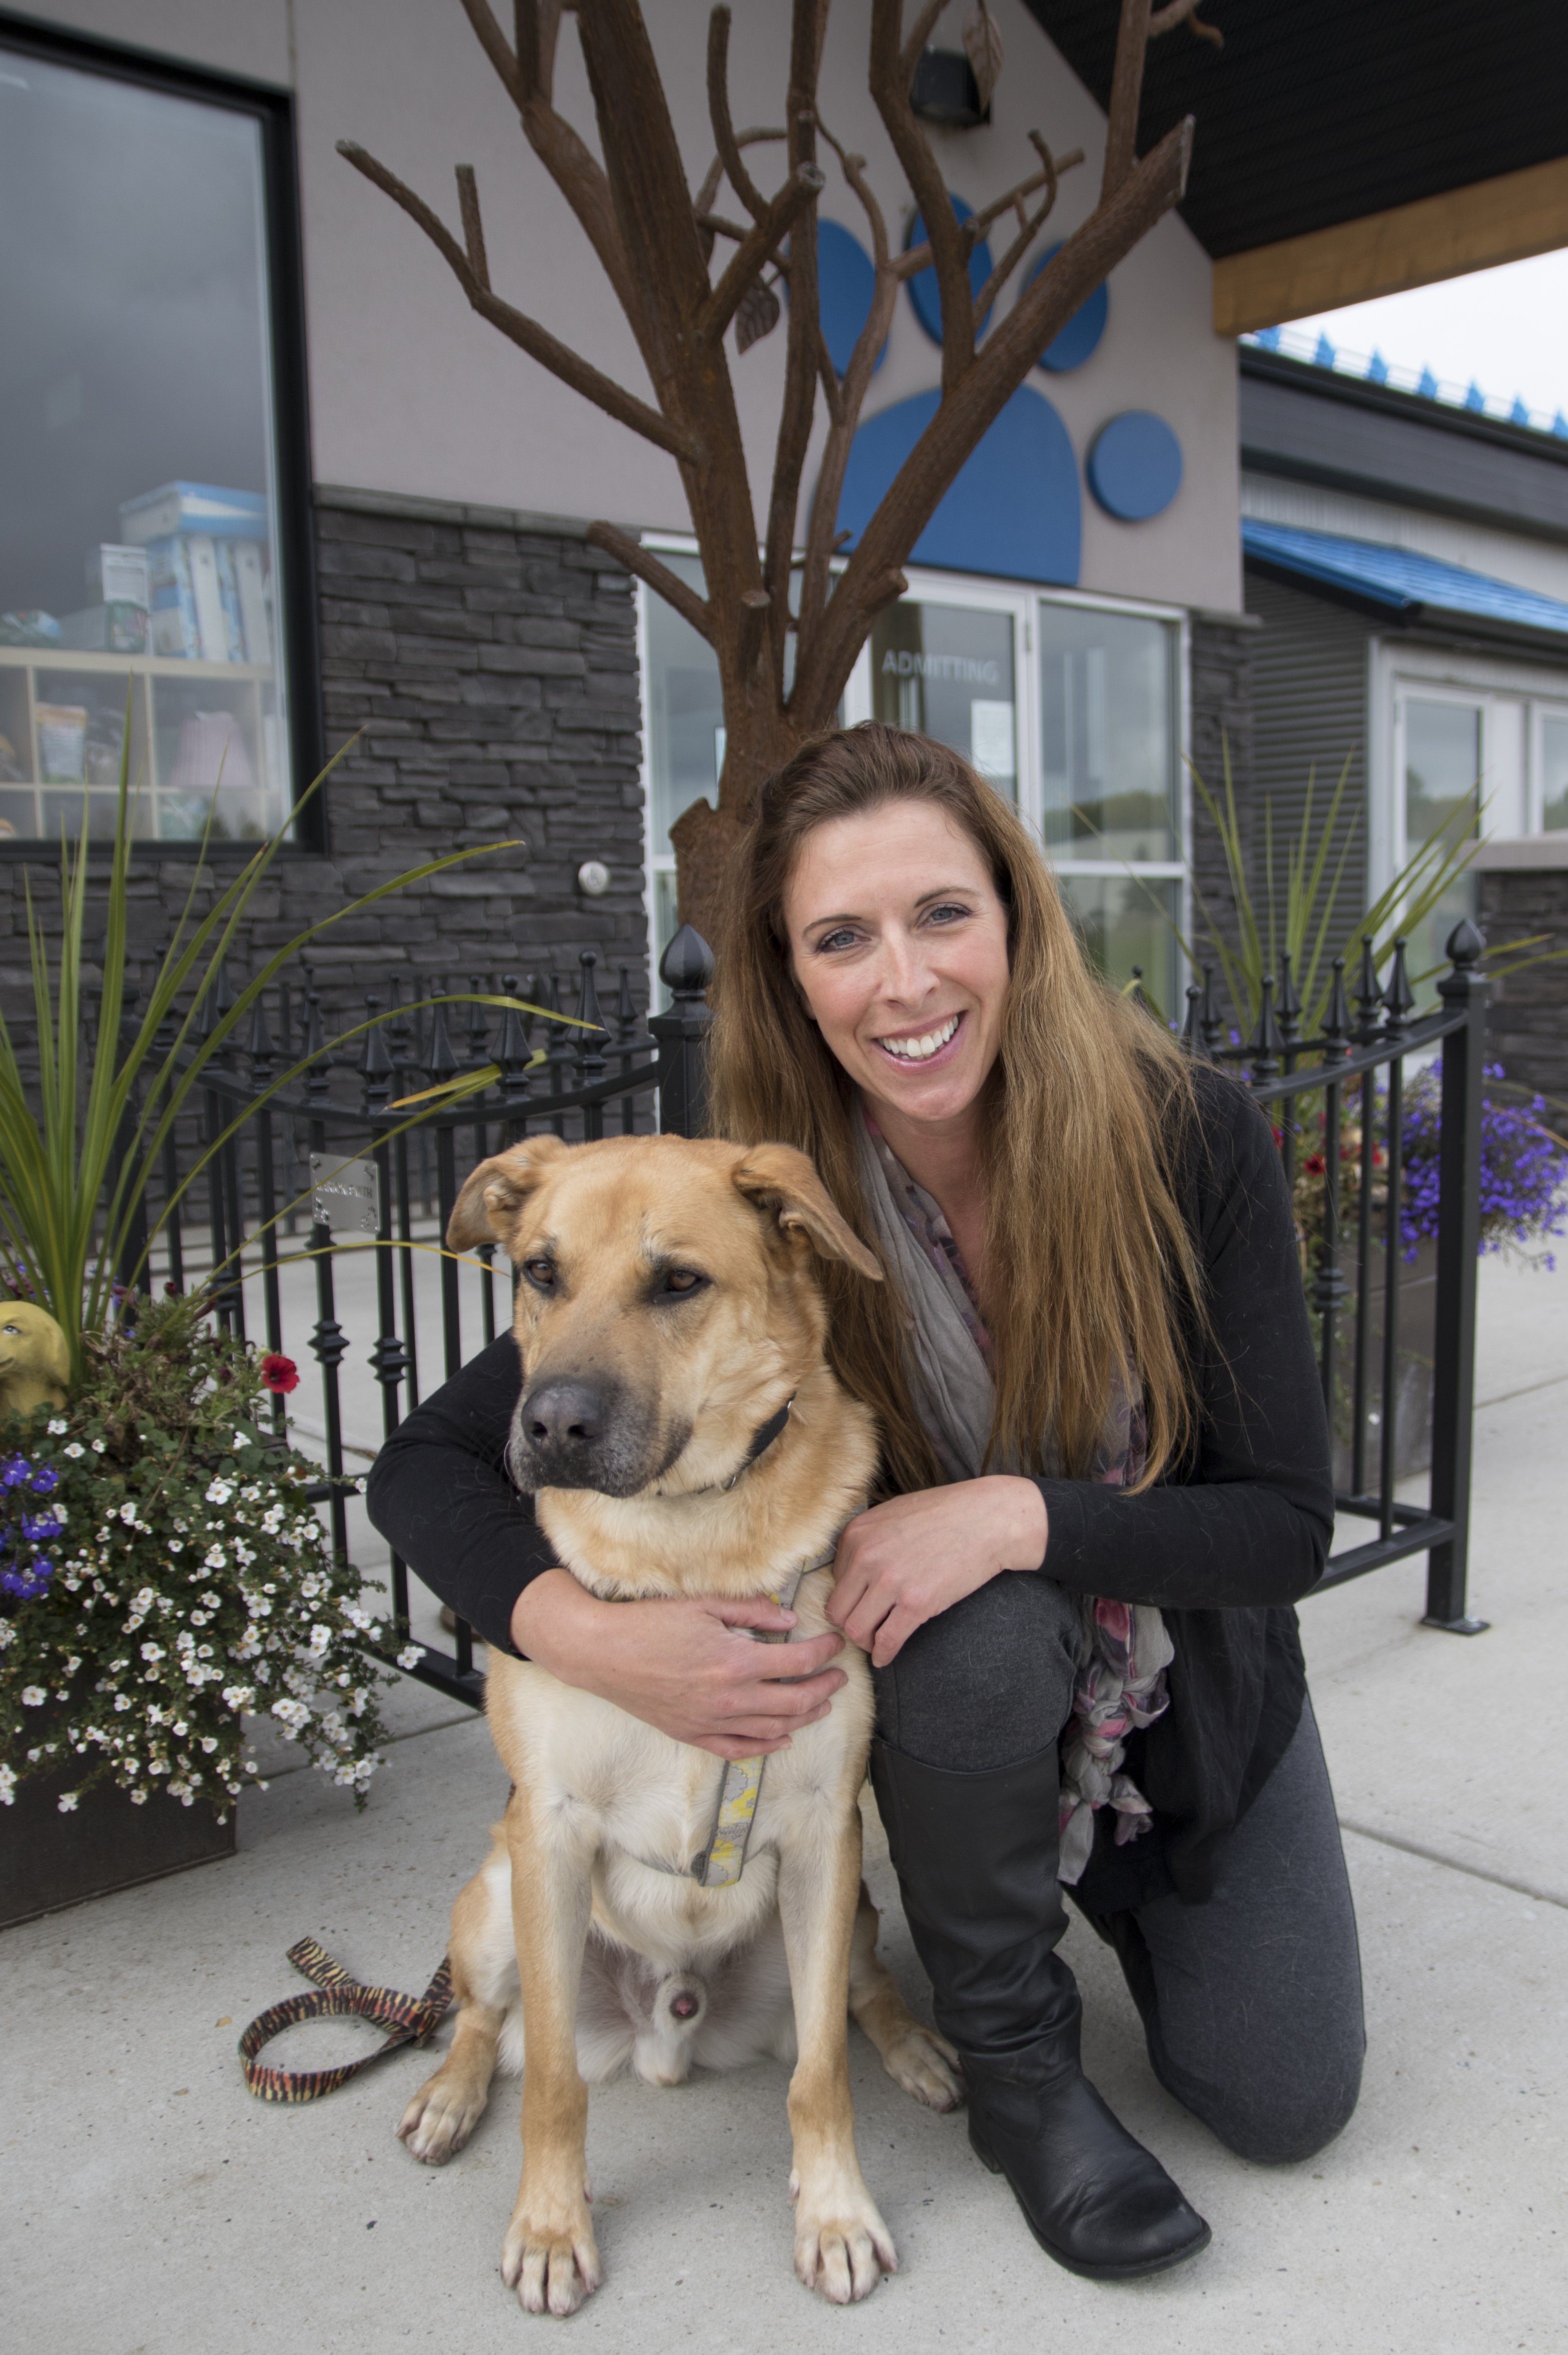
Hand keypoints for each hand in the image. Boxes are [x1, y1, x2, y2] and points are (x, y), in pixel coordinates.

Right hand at [510, 1568, 848, 1760]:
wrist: (602, 1653)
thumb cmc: (650, 1622)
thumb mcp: (703, 1603)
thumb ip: (751, 1611)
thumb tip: (789, 1620)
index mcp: (735, 1661)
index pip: (797, 1663)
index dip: (824, 1653)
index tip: (836, 1644)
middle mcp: (729, 1699)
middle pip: (794, 1702)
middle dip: (824, 1688)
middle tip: (840, 1677)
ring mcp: (711, 1722)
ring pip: (773, 1729)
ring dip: (803, 1718)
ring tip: (821, 1704)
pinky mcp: (692, 1734)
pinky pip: (738, 1749)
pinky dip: (765, 1747)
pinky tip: (782, 1740)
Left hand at [827, 1476, 1048, 1667]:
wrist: (989, 1519)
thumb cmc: (946, 1514)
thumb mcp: (894, 1514)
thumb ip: (869, 1540)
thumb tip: (853, 1570)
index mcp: (857, 1534)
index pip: (834, 1581)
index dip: (849, 1596)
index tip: (863, 1603)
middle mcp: (866, 1557)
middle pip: (837, 1610)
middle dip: (850, 1623)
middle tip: (866, 1628)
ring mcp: (890, 1581)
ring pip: (856, 1629)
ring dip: (864, 1642)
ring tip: (876, 1642)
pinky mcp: (916, 1603)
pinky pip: (886, 1641)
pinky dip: (883, 1655)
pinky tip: (886, 1657)